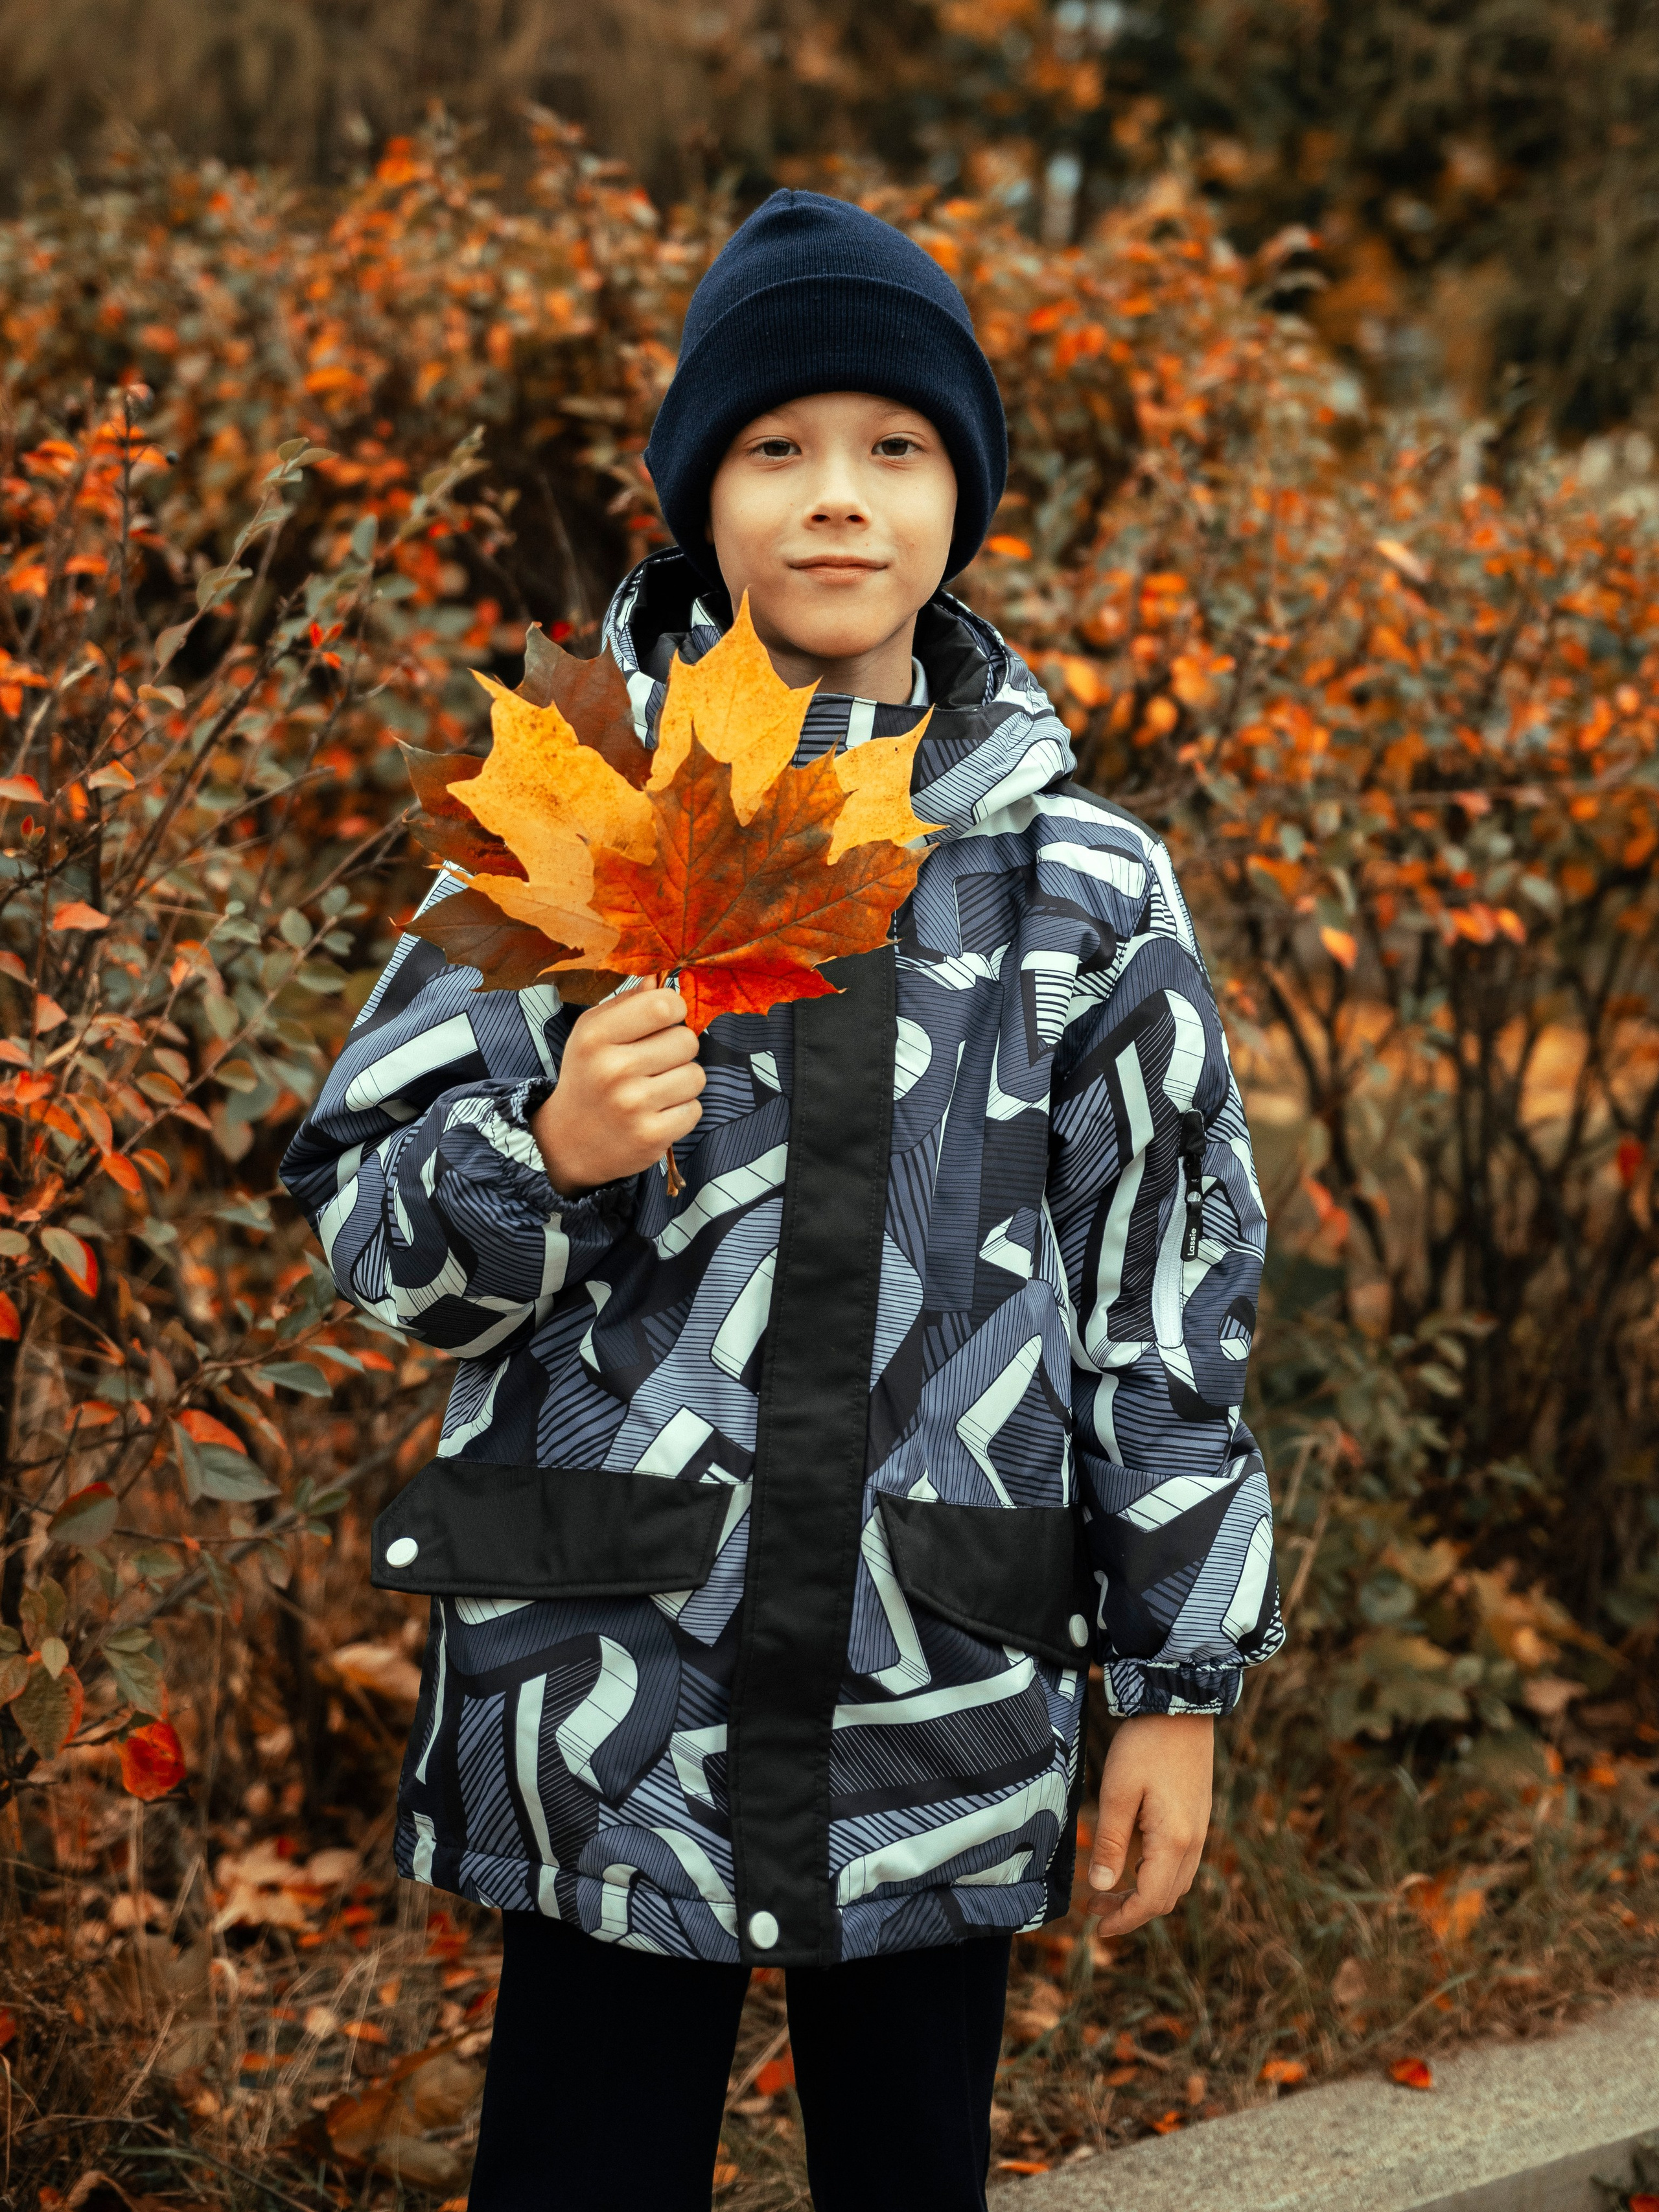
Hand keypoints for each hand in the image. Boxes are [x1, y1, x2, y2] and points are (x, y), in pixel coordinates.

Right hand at [530, 987, 703, 1197]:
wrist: (567, 1142)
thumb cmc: (588, 1076)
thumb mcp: (592, 1033)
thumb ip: (628, 1003)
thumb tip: (659, 978)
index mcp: (596, 1036)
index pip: (663, 1005)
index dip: (674, 1009)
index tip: (665, 1020)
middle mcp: (613, 1069)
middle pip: (687, 1040)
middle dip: (678, 1049)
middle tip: (654, 1062)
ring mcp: (633, 1105)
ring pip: (696, 1076)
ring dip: (682, 1081)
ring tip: (655, 1088)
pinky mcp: (651, 1136)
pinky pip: (695, 1109)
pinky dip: (682, 1111)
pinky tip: (656, 1112)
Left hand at [1085, 1712, 1213, 1933]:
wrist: (1181, 1707)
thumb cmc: (1145, 1746)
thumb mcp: (1118, 1791)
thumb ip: (1111, 1841)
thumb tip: (1102, 1887)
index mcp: (1175, 1841)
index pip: (1152, 1900)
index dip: (1125, 1919)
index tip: (1097, 1928)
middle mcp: (1193, 1842)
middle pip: (1166, 1898)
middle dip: (1131, 1911)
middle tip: (1094, 1909)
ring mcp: (1199, 1830)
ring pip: (1175, 1882)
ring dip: (1143, 1894)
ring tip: (1107, 1890)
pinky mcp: (1197, 1818)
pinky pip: (1180, 1863)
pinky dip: (1155, 1875)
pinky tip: (1131, 1863)